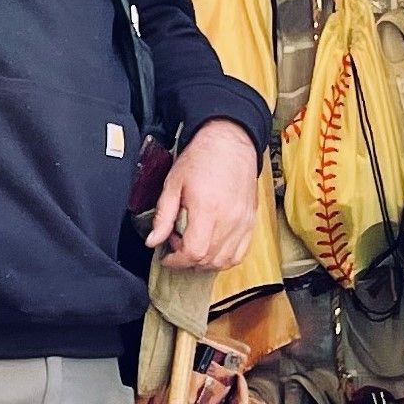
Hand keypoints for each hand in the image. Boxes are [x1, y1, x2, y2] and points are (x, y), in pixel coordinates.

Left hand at [145, 118, 257, 269]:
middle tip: (177, 244)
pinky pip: (240, 254)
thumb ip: (163, 215)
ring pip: (224, 261)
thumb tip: (153, 241)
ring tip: (194, 245)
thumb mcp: (173, 183)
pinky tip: (212, 247)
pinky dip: (224, 258)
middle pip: (208, 260)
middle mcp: (229, 219)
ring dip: (205, 262)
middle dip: (187, 260)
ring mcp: (243, 222)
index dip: (177, 260)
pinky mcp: (251, 222)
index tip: (167, 254)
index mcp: (208, 208)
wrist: (230, 141)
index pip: (194, 252)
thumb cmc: (202, 158)